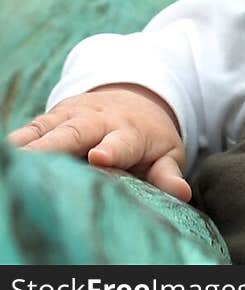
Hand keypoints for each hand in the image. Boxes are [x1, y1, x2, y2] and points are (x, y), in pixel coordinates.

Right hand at [6, 84, 191, 201]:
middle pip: (74, 134)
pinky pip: (30, 128)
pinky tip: (7, 152)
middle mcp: (97, 121)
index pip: (120, 142)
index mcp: (128, 132)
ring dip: (29, 145)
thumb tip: (181, 193)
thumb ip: (168, 174)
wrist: (133, 96)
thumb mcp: (166, 153)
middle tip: (34, 161)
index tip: (100, 157)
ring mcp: (70, 117)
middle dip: (54, 147)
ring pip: (46, 130)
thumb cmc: (149, 137)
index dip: (111, 150)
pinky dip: (17, 139)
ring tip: (14, 161)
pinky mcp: (51, 118)